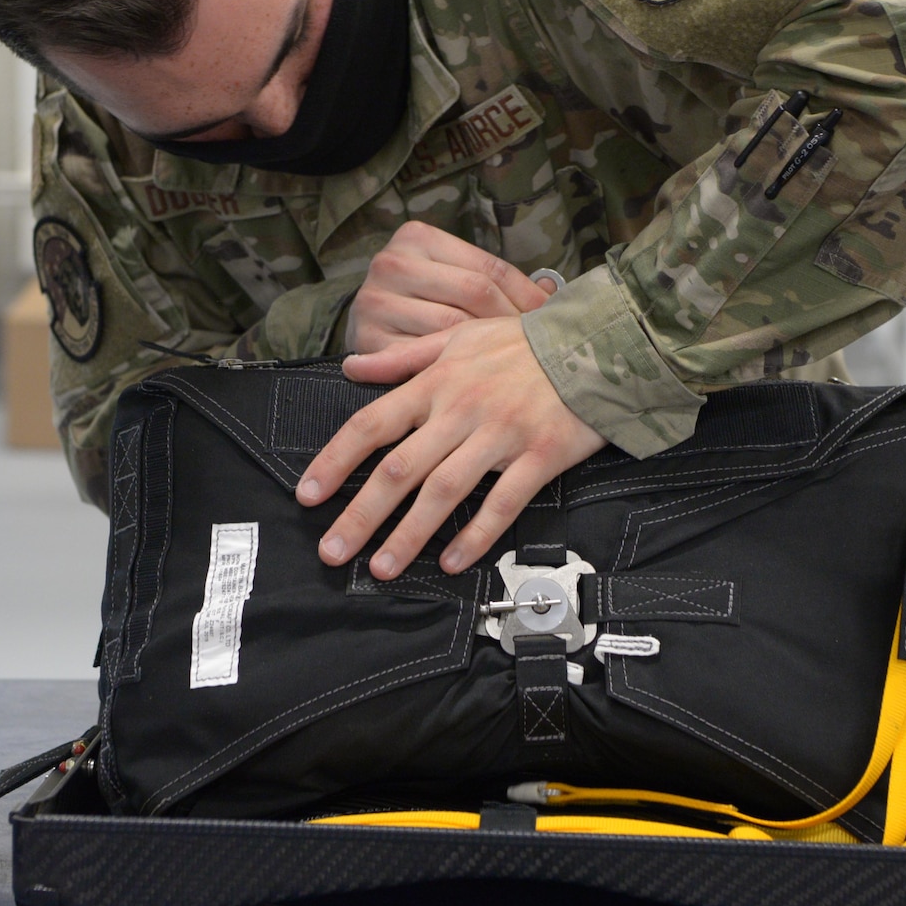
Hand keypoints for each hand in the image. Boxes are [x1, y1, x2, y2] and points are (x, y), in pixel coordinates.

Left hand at [296, 316, 606, 578]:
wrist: (596, 343)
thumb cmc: (523, 343)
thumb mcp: (458, 338)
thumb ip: (402, 358)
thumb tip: (352, 368)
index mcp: (437, 383)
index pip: (372, 425)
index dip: (335, 462)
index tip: (308, 495)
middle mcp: (461, 410)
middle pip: (399, 470)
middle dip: (361, 515)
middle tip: (331, 551)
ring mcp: (501, 435)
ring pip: (444, 492)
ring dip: (409, 534)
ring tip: (382, 567)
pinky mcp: (540, 456)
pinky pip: (503, 502)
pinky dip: (477, 535)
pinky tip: (454, 563)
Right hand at [344, 221, 554, 355]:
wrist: (366, 324)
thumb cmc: (422, 298)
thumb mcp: (454, 275)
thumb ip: (494, 280)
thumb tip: (553, 291)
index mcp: (417, 237)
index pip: (488, 268)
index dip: (526, 294)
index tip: (553, 318)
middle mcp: (392, 264)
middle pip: (473, 293)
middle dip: (512, 321)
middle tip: (541, 345)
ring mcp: (376, 302)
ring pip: (452, 328)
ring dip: (489, 349)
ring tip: (520, 362)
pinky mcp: (369, 342)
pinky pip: (425, 359)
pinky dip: (456, 370)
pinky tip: (481, 379)